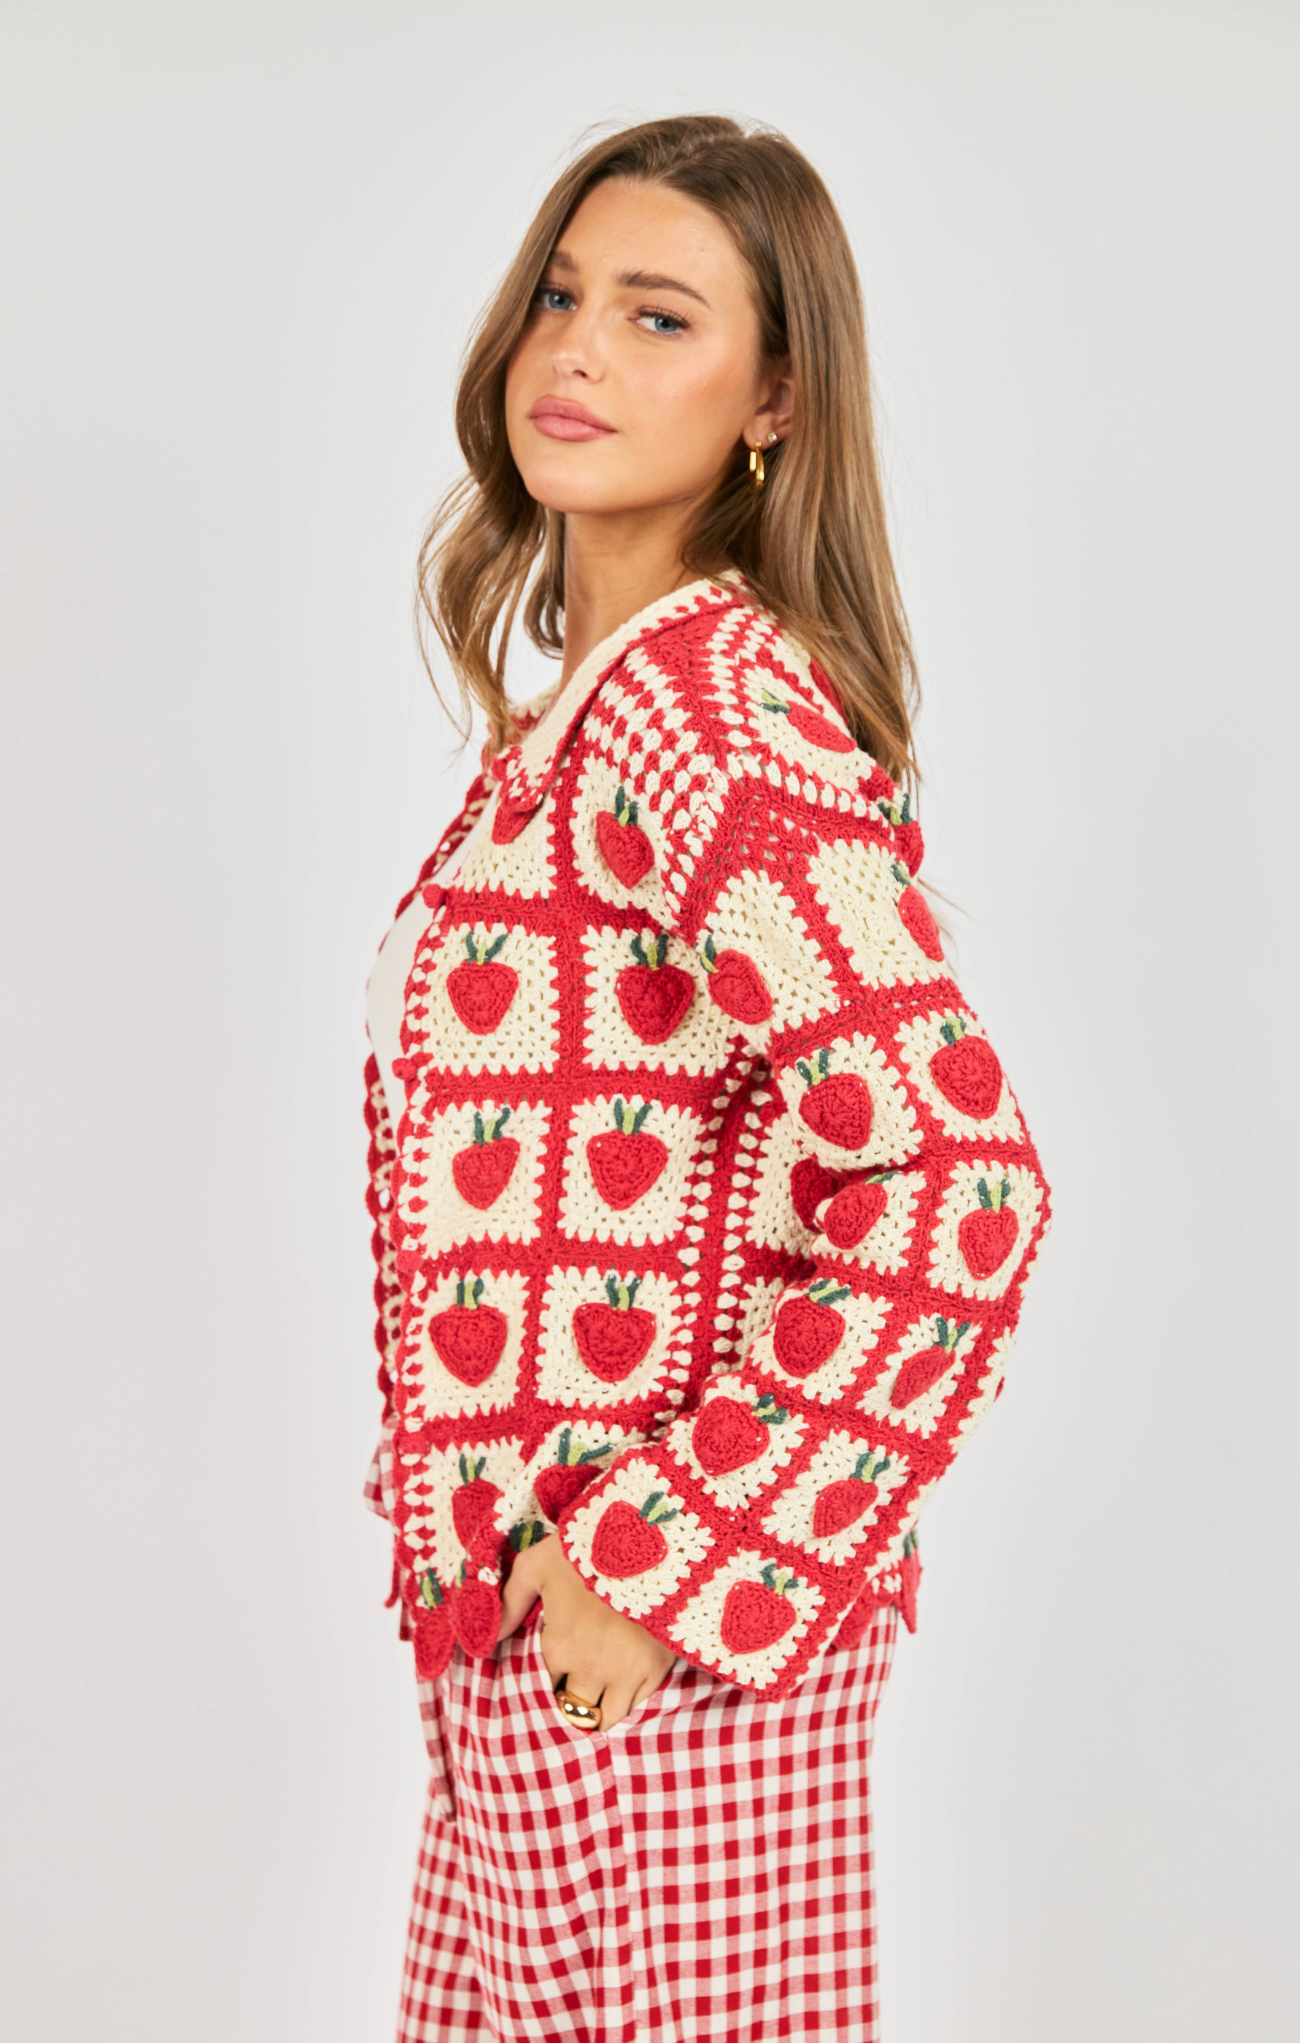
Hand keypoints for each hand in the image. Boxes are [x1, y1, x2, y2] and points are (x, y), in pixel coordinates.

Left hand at [497, 1533, 675, 1732]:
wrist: (649, 1539)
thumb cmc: (587, 1549)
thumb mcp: (538, 1565)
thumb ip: (509, 1602)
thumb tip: (486, 1639)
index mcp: (559, 1648)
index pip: (545, 1687)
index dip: (550, 1678)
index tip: (557, 1665)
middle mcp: (590, 1670)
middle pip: (574, 1710)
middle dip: (571, 1700)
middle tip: (576, 1681)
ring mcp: (627, 1673)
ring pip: (607, 1718)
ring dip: (599, 1708)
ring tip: (599, 1689)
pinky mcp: (657, 1668)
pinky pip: (638, 1706)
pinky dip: (629, 1700)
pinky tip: (625, 1681)